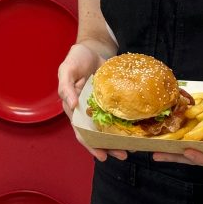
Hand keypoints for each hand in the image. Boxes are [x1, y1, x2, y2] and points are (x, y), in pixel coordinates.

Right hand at [57, 44, 126, 162]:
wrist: (93, 47)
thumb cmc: (76, 58)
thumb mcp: (66, 69)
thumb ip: (66, 87)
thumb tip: (72, 105)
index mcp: (74, 108)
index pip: (81, 131)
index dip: (91, 145)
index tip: (102, 156)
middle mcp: (87, 111)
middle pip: (97, 134)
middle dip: (109, 147)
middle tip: (124, 155)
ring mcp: (100, 106)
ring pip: (109, 126)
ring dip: (119, 138)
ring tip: (133, 147)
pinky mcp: (112, 99)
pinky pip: (118, 113)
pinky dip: (125, 122)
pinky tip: (136, 129)